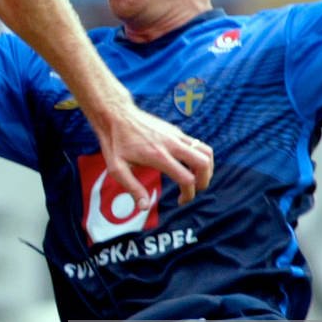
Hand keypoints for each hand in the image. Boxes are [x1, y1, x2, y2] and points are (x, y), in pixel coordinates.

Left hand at [94, 100, 213, 207]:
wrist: (117, 114)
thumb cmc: (115, 142)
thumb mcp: (117, 169)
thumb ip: (133, 188)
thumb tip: (144, 207)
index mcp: (158, 156)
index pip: (187, 179)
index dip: (188, 194)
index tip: (180, 201)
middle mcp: (172, 144)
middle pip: (203, 163)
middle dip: (204, 181)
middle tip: (194, 190)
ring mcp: (176, 135)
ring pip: (206, 151)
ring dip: (206, 168)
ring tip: (196, 179)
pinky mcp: (176, 131)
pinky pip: (197, 144)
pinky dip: (199, 157)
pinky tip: (187, 166)